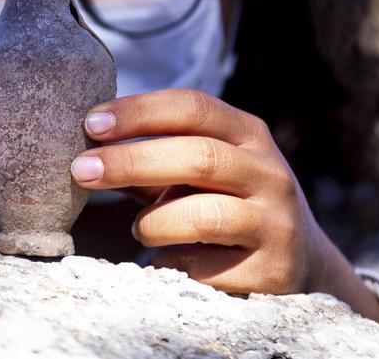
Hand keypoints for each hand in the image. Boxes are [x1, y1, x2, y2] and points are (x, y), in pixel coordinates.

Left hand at [71, 89, 378, 322]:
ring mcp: (276, 223)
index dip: (139, 112)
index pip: (192, 107)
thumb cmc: (223, 203)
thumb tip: (84, 146)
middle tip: (80, 170)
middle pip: (198, 157)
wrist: (297, 263)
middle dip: (131, 161)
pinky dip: (172, 261)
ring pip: (204, 215)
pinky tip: (166, 260)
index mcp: (247, 134)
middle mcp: (269, 173)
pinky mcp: (273, 272)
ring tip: (138, 228)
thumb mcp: (200, 169)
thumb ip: (154, 153)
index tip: (90, 123)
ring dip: (153, 221)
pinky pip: (206, 267)